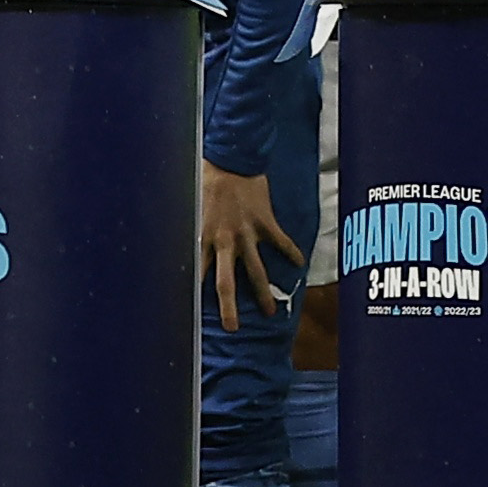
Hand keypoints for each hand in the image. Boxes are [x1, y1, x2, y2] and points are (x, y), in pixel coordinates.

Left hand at [199, 162, 298, 326]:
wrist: (231, 159)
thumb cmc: (208, 180)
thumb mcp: (193, 207)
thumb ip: (195, 229)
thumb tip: (188, 243)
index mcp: (205, 238)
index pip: (199, 274)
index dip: (197, 294)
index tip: (195, 314)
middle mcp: (225, 241)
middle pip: (226, 282)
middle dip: (229, 307)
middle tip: (232, 327)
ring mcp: (247, 234)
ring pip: (256, 270)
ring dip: (262, 292)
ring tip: (269, 311)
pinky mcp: (265, 223)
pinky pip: (281, 242)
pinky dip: (291, 253)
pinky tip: (299, 264)